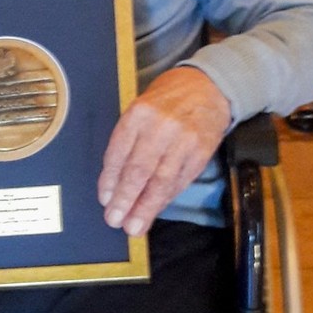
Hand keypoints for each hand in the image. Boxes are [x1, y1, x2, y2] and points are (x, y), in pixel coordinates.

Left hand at [97, 67, 230, 236]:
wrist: (207, 87)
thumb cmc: (166, 99)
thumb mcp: (141, 108)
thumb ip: (129, 138)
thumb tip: (115, 178)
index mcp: (138, 114)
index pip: (119, 152)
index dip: (110, 179)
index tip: (104, 200)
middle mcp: (160, 127)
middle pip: (139, 170)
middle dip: (125, 198)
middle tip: (114, 220)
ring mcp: (183, 141)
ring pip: (161, 181)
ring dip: (146, 207)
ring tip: (134, 226)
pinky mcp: (201, 153)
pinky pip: (180, 181)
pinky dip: (165, 199)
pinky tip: (154, 210)